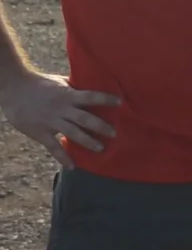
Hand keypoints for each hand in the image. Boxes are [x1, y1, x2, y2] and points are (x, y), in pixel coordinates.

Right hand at [1, 73, 119, 166]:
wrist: (13, 88)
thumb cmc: (39, 84)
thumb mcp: (60, 82)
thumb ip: (75, 88)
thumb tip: (94, 88)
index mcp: (67, 95)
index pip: (90, 97)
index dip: (105, 99)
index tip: (120, 102)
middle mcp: (61, 108)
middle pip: (85, 118)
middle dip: (101, 126)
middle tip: (114, 133)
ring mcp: (51, 121)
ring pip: (73, 133)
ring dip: (88, 141)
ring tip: (101, 148)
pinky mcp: (40, 132)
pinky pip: (53, 146)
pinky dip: (62, 157)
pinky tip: (72, 166)